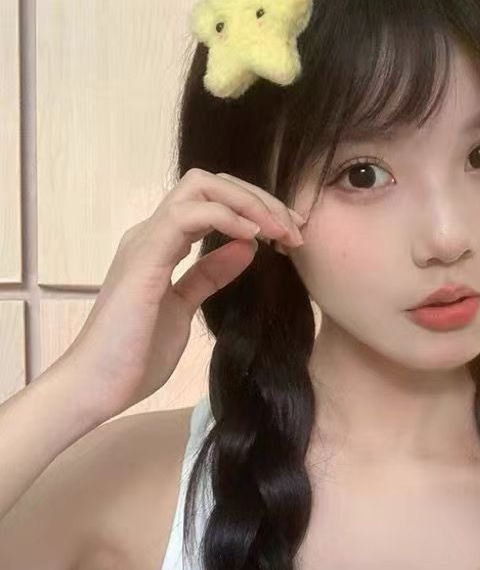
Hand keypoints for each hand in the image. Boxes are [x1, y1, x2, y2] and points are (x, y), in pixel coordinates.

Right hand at [59, 168, 305, 422]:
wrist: (95, 386)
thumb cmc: (136, 353)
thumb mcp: (186, 307)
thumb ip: (210, 274)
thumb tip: (248, 248)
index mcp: (162, 242)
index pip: (213, 200)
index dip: (256, 208)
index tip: (290, 234)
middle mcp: (152, 232)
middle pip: (211, 183)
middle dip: (259, 198)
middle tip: (294, 228)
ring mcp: (146, 241)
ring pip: (200, 187)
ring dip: (249, 204)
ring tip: (280, 232)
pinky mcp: (144, 258)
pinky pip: (187, 216)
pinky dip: (226, 218)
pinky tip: (253, 238)